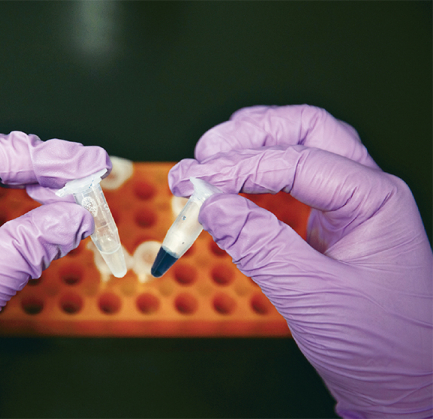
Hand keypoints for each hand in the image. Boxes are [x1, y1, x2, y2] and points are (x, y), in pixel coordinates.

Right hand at [169, 105, 431, 417]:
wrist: (403, 382)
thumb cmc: (380, 344)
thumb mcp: (315, 297)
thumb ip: (261, 246)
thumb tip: (211, 204)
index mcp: (373, 199)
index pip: (297, 161)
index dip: (239, 167)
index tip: (194, 180)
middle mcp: (363, 190)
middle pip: (305, 130)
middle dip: (249, 135)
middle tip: (202, 154)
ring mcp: (346, 204)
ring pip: (298, 147)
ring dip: (250, 148)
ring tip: (208, 162)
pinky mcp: (328, 223)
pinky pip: (289, 182)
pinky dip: (254, 179)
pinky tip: (229, 190)